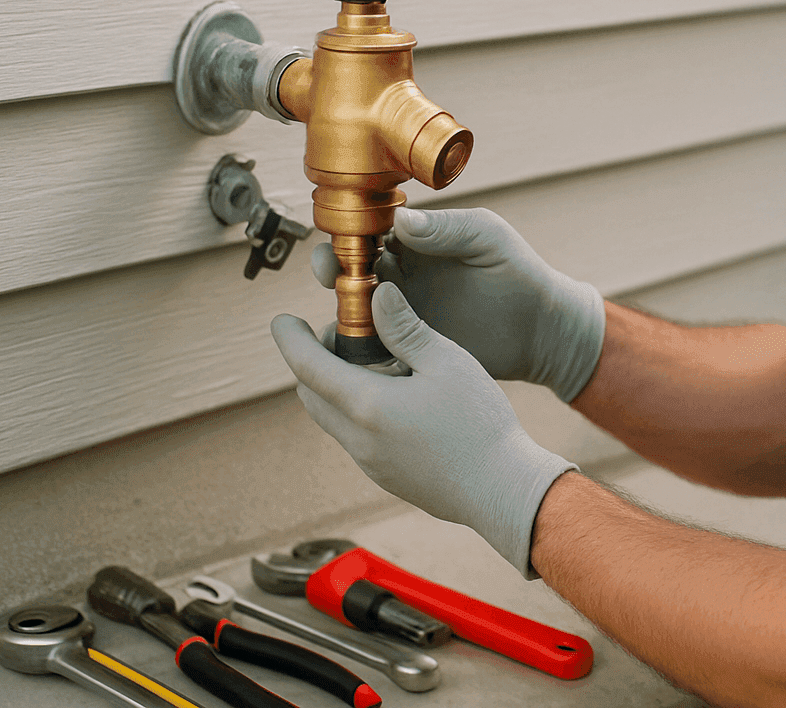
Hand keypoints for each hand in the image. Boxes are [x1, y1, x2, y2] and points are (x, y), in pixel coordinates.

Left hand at [272, 285, 576, 576]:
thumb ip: (406, 328)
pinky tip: (397, 398)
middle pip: (311, 395)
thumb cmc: (480, 424)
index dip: (290, 339)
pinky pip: (355, 438)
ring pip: (332, 418)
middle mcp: (358, 439)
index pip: (307, 366)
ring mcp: (370, 463)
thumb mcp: (446, 361)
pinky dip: (357, 411)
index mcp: (367, 405)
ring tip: (375, 363)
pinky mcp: (386, 476)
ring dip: (336, 388)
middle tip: (342, 335)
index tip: (283, 320)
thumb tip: (378, 295)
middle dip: (313, 362)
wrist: (503, 490)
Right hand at [313, 207, 604, 401]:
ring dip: (341, 308)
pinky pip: (373, 345)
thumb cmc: (518, 272)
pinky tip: (352, 346)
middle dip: (333, 267)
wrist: (541, 329)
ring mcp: (402, 313)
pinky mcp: (407, 347)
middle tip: (331, 271)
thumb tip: (401, 220)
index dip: (350, 234)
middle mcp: (401, 276)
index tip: (341, 239)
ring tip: (341, 310)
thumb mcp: (488, 239)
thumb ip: (447, 228)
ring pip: (356, 308)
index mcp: (416, 241)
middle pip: (352, 268)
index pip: (371, 231)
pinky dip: (358, 345)